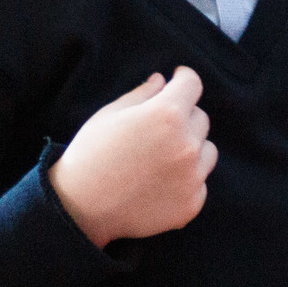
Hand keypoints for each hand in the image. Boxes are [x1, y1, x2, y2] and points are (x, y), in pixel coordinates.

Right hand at [48, 67, 214, 247]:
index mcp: (167, 115)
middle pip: (200, 118)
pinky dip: (186, 180)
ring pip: (207, 150)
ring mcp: (192, 176)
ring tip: (159, 159)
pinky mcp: (192, 203)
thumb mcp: (110, 114)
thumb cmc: (90, 155)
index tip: (179, 79)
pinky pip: (200, 182)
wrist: (80, 208)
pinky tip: (159, 184)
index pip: (192, 84)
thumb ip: (142, 94)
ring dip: (190, 148)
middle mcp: (187, 144)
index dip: (184, 78)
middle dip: (182, 117)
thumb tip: (163, 80)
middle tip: (156, 130)